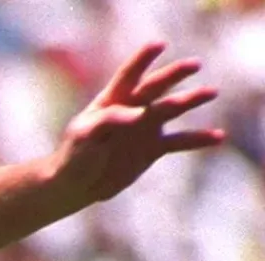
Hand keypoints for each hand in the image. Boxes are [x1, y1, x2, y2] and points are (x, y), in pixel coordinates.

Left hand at [52, 42, 223, 207]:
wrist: (78, 183)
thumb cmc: (75, 154)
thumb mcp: (84, 135)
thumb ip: (109, 120)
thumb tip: (139, 115)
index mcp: (111, 100)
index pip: (128, 76)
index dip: (142, 60)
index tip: (158, 45)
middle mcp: (133, 108)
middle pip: (156, 87)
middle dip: (174, 74)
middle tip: (194, 65)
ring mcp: (146, 126)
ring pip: (172, 108)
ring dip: (191, 99)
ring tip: (211, 92)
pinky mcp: (154, 147)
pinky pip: (180, 141)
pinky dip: (198, 139)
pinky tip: (218, 136)